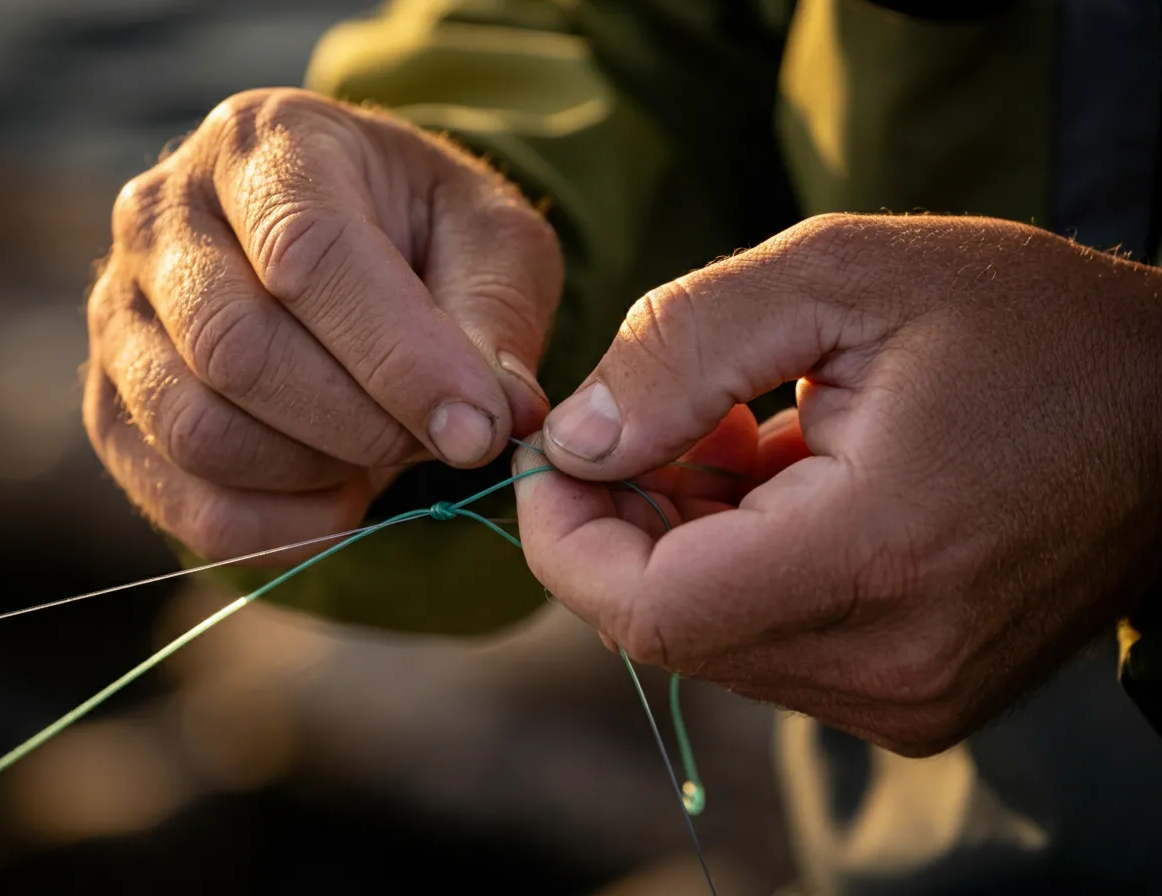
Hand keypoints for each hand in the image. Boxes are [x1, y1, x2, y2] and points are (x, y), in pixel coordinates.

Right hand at [85, 89, 560, 562]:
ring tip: (384, 453)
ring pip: (197, 431)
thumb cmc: (420, 233)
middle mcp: (163, 215)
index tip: (480, 427)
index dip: (398, 358)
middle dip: (360, 422)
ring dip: (316, 472)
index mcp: (266, 145)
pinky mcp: (111, 407)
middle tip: (439, 439)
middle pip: (236, 350)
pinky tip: (339, 498)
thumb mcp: (490, 239)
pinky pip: (178, 501)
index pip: (306, 255)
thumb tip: (497, 416)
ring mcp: (119, 315)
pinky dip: (277, 528)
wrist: (340, 246)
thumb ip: (496, 315)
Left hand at [514, 213, 1161, 755]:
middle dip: (625, 522)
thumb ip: (685, 350)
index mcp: (876, 557)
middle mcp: (892, 662)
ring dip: (685, 542)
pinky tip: (782, 485)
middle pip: (668, 626)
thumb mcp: (842, 275)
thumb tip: (576, 441)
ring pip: (713, 638)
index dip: (568, 536)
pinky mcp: (915, 700)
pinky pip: (769, 645)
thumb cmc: (1022, 325)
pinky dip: (738, 570)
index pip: (647, 609)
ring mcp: (908, 698)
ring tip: (743, 437)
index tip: (556, 457)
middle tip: (654, 419)